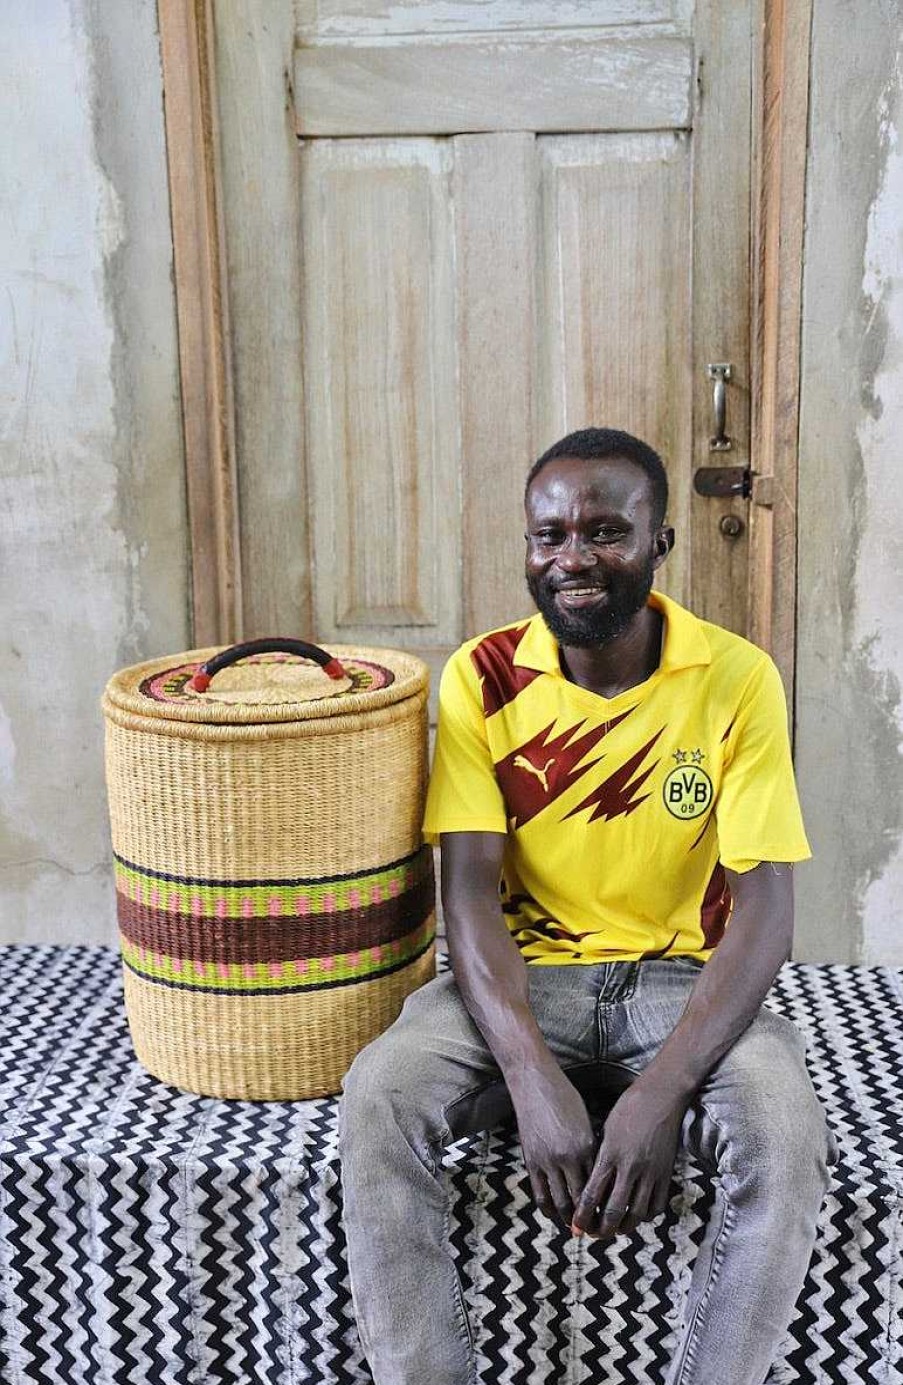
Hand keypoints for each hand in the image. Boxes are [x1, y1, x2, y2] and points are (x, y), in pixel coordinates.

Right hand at [511, 1067, 596, 1228]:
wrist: (535, 1084)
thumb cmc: (565, 1098)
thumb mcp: (585, 1123)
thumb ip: (591, 1149)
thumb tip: (597, 1174)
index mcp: (588, 1147)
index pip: (600, 1186)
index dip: (606, 1205)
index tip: (611, 1216)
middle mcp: (569, 1157)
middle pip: (582, 1200)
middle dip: (590, 1220)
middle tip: (596, 1231)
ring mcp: (548, 1161)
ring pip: (561, 1203)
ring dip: (569, 1220)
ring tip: (576, 1228)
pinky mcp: (531, 1161)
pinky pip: (540, 1195)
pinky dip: (549, 1210)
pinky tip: (555, 1214)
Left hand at [571, 1081, 689, 1240]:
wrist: (661, 1095)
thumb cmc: (629, 1107)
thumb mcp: (607, 1130)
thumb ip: (601, 1158)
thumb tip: (592, 1183)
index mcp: (610, 1155)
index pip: (591, 1195)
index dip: (581, 1216)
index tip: (576, 1227)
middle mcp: (630, 1167)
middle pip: (613, 1212)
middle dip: (601, 1230)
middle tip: (593, 1235)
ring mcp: (651, 1172)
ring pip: (636, 1214)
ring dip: (623, 1228)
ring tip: (614, 1230)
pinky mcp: (667, 1174)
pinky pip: (657, 1206)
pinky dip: (646, 1217)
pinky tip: (637, 1216)